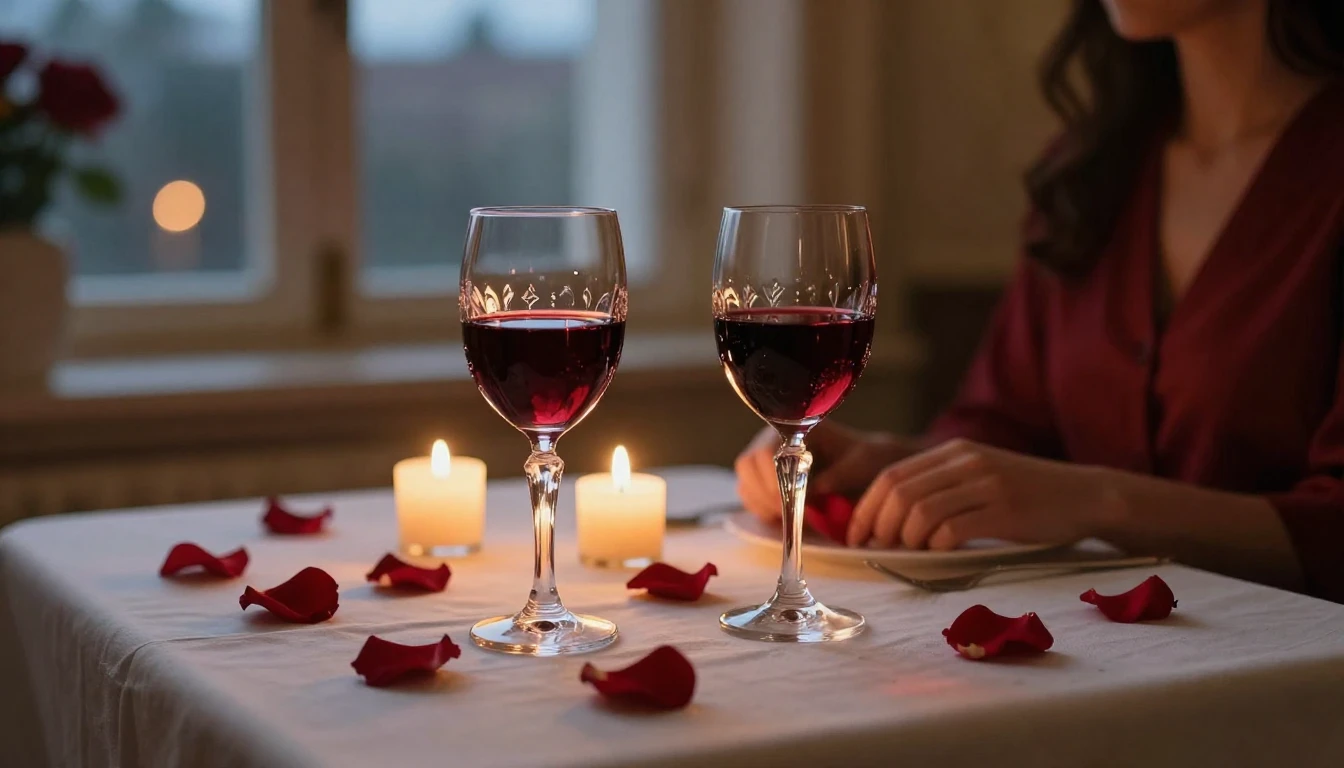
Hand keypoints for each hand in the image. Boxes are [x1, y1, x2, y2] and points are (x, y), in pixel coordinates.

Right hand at [734, 421, 914, 523]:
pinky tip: (781, 515)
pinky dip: (761, 509)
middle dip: (765, 493)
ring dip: (762, 503)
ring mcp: (767, 458)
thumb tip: (807, 493)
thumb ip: (834, 477)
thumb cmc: (865, 460)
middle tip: (789, 511)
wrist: (867, 464)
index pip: (765, 449)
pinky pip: (749, 494)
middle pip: (747, 463)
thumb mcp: (857, 466)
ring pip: (745, 480)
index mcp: (796, 427)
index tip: (789, 499)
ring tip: (788, 515)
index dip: (771, 477)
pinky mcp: (765, 478)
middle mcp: (775, 438)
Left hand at [847, 438, 1109, 548]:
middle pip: (900, 492)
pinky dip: (937, 544)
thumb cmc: (1027, 495)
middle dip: (880, 525)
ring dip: (907, 537)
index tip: (856, 535)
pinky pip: (953, 528)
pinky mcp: (1005, 510)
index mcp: (954, 451)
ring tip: (912, 551)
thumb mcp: (979, 477)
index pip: (892, 475)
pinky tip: (941, 551)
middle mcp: (966, 461)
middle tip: (878, 548)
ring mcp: (986, 483)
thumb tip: (889, 522)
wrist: (1085, 495)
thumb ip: (940, 488)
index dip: (866, 507)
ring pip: (921, 510)